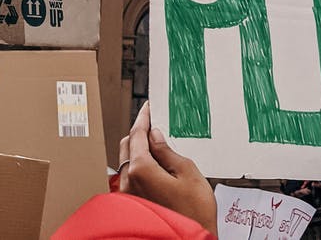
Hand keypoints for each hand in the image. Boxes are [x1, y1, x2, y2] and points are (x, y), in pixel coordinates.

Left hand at [119, 101, 216, 235]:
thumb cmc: (193, 213)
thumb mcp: (187, 172)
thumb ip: (167, 151)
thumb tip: (155, 136)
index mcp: (141, 170)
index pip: (137, 135)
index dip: (143, 118)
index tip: (148, 108)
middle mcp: (128, 183)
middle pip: (126, 146)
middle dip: (138, 132)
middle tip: (152, 122)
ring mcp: (128, 195)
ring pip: (126, 162)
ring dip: (138, 149)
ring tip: (155, 142)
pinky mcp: (133, 205)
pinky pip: (130, 177)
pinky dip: (138, 165)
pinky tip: (154, 164)